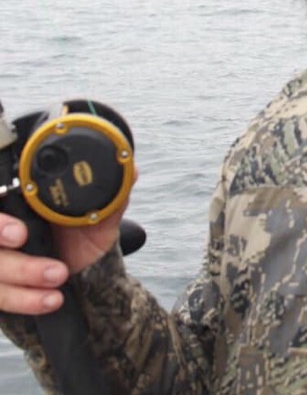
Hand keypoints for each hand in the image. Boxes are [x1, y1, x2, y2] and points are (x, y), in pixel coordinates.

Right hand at [0, 169, 133, 314]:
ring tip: (58, 275)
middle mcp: (3, 231)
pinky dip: (24, 300)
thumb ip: (110, 194)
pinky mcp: (1, 287)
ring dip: (22, 272)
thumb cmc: (84, 239)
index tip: (18, 229)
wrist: (87, 277)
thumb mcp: (99, 218)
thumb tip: (130, 169)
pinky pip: (0, 298)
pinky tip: (50, 300)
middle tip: (22, 238)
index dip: (0, 219)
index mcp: (21, 205)